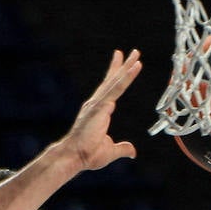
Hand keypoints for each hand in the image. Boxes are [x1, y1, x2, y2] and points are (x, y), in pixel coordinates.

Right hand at [59, 49, 141, 172]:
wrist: (73, 156)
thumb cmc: (86, 155)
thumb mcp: (110, 151)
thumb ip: (122, 148)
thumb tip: (133, 152)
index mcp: (98, 111)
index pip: (110, 90)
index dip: (117, 76)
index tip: (122, 64)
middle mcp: (96, 104)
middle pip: (113, 80)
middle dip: (123, 66)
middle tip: (134, 52)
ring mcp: (98, 103)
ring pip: (116, 81)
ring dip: (127, 66)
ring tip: (137, 54)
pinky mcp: (101, 106)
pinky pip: (117, 88)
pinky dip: (126, 77)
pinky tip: (135, 67)